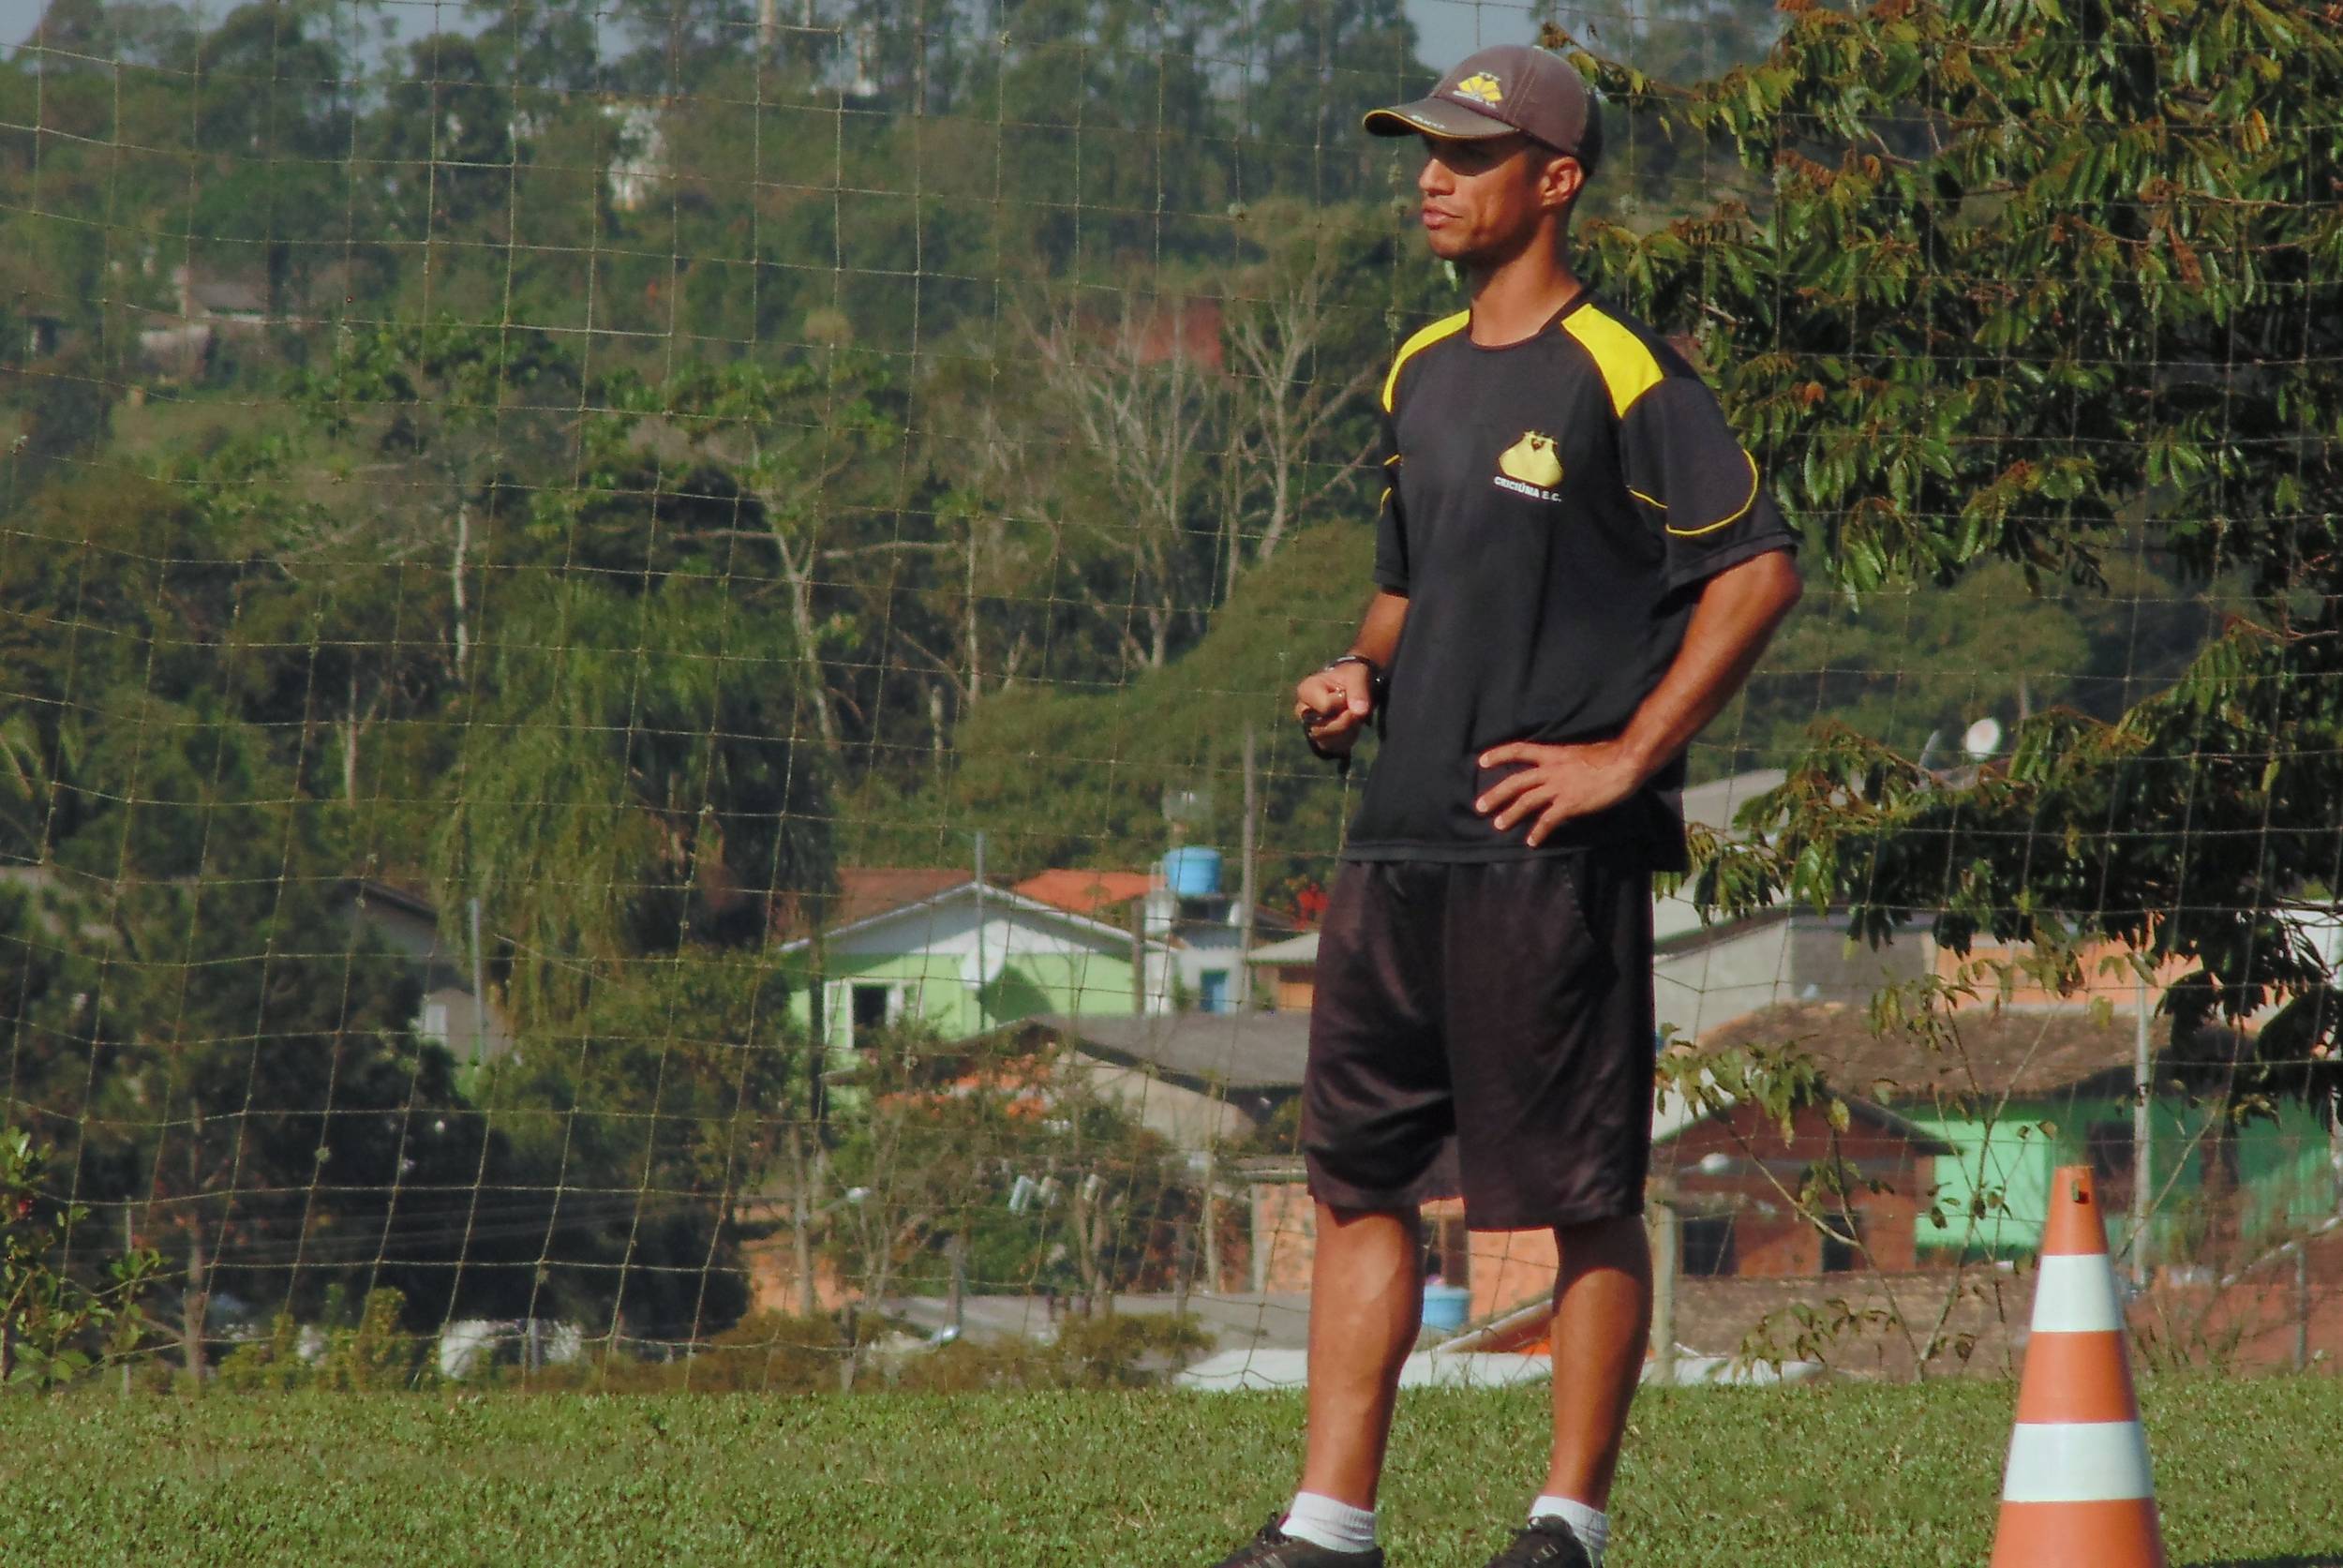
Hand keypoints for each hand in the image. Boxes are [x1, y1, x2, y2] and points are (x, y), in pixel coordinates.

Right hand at [1294, 663, 1373, 755]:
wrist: (1351, 687)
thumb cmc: (1350, 677)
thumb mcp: (1357, 674)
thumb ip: (1358, 690)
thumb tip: (1359, 713)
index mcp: (1306, 690)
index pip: (1325, 707)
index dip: (1342, 703)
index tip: (1346, 693)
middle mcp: (1302, 711)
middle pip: (1323, 729)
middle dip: (1346, 722)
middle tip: (1355, 708)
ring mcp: (1309, 727)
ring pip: (1328, 741)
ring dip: (1348, 731)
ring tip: (1354, 716)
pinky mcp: (1319, 739)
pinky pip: (1333, 748)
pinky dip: (1348, 739)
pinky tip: (1352, 726)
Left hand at [1473, 739, 1648, 846]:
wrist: (1625, 763)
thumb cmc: (1609, 755)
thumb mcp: (1580, 752)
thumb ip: (1566, 760)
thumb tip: (1562, 766)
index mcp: (1553, 754)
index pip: (1519, 750)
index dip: (1499, 755)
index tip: (1481, 761)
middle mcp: (1551, 770)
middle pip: (1516, 782)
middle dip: (1496, 794)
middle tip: (1479, 806)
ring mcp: (1559, 787)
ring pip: (1526, 801)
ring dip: (1510, 814)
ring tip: (1498, 825)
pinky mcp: (1570, 804)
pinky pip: (1548, 820)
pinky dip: (1539, 832)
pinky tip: (1532, 841)